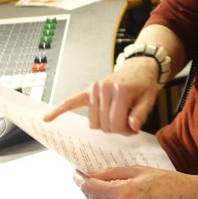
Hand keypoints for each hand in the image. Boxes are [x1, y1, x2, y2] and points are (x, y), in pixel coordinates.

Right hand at [43, 61, 160, 133]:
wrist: (139, 67)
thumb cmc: (144, 84)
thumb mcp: (150, 99)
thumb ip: (141, 114)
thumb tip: (132, 126)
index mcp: (120, 91)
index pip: (116, 124)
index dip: (126, 131)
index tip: (133, 127)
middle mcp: (104, 89)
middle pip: (104, 126)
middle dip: (116, 128)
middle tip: (128, 121)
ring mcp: (94, 89)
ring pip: (93, 123)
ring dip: (104, 125)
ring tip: (117, 116)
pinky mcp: (88, 90)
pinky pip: (71, 102)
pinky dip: (59, 110)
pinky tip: (47, 118)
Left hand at [72, 166, 197, 198]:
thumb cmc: (169, 183)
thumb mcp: (138, 170)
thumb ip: (112, 172)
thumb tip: (93, 173)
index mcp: (122, 194)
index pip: (90, 187)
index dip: (80, 178)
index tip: (76, 172)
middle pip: (92, 198)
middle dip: (88, 186)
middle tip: (87, 174)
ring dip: (97, 196)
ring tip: (104, 183)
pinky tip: (115, 194)